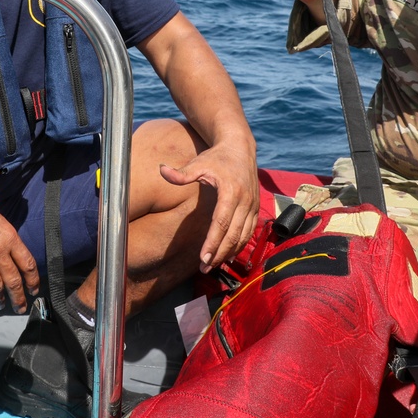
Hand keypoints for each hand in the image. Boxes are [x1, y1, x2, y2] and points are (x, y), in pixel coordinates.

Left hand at [159, 140, 258, 270]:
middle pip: (233, 235)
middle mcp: (245, 201)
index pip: (221, 223)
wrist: (240, 148)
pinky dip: (240, 245)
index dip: (212, 243)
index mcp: (230, 192)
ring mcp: (252, 205)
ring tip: (213, 265)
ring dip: (229, 253)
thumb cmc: (216, 157)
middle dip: (219, 254)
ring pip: (243, 237)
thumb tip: (161, 170)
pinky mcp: (256, 208)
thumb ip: (182, 173)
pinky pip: (249, 232)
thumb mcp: (199, 163)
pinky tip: (228, 255)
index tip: (203, 259)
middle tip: (204, 269)